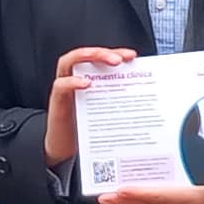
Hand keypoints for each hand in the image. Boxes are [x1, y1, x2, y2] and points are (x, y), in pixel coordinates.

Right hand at [41, 45, 136, 167]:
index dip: (116, 53)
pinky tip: (86, 84)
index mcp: (89, 79)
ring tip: (109, 62)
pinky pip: (61, 86)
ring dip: (88, 56)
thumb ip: (120, 101)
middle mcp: (75, 79)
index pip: (100, 58)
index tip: (132, 56)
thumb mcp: (108, 112)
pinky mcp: (57, 102)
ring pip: (68, 62)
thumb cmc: (88, 130)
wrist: (66, 151)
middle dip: (104, 52)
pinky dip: (72, 82)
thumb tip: (146, 97)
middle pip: (85, 55)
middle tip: (121, 59)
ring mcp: (64, 89)